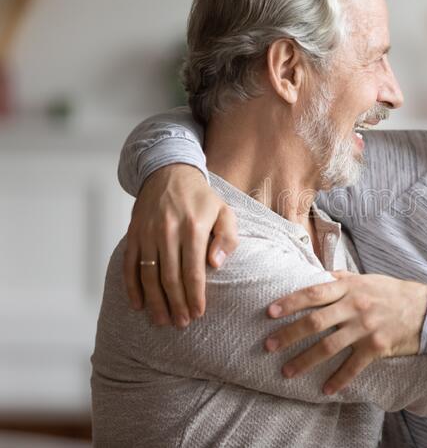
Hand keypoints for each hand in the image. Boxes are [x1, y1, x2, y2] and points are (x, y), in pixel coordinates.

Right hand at [123, 164, 238, 326]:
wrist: (169, 173)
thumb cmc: (201, 198)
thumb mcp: (224, 212)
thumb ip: (227, 238)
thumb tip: (215, 265)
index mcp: (193, 228)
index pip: (193, 270)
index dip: (195, 295)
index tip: (198, 313)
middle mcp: (168, 232)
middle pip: (170, 277)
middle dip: (176, 304)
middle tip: (182, 323)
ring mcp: (147, 234)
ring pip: (148, 275)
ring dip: (155, 301)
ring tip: (162, 320)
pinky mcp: (133, 234)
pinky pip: (130, 265)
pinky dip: (132, 287)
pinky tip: (138, 304)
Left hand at [263, 272, 426, 393]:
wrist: (426, 309)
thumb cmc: (393, 292)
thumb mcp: (367, 279)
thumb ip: (342, 279)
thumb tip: (320, 276)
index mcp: (350, 288)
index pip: (314, 293)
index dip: (290, 302)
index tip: (270, 312)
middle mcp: (355, 307)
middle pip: (315, 322)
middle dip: (289, 335)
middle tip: (268, 346)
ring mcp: (366, 328)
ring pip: (329, 346)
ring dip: (305, 361)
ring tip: (287, 371)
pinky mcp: (377, 347)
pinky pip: (353, 366)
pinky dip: (338, 379)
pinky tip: (325, 389)